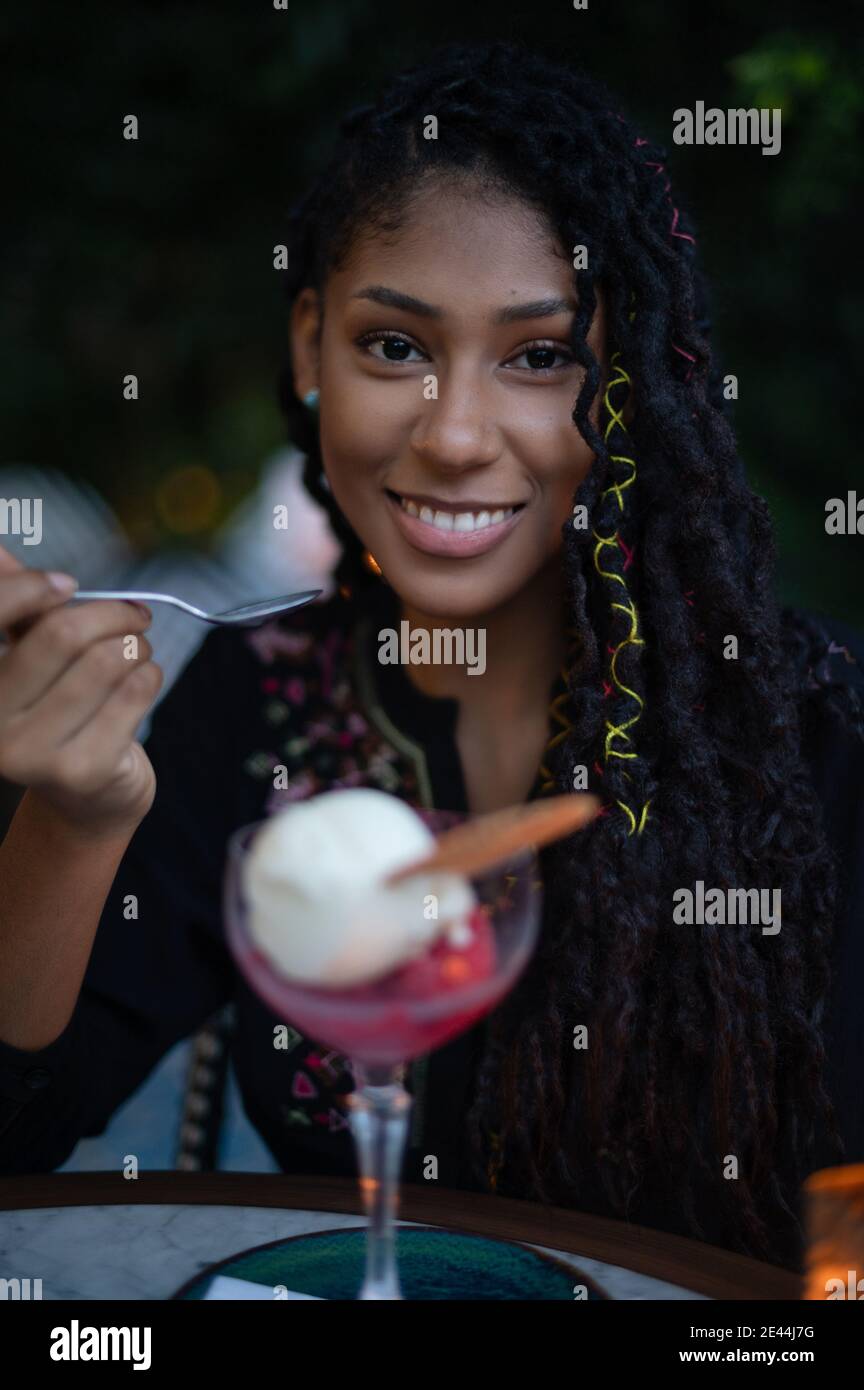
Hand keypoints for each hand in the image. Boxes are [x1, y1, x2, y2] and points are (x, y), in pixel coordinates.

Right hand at [0, 544, 162, 837]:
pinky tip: (144, 680)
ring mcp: (33, 754)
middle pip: (62, 635)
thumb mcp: (28, 657)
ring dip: (137, 645)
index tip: (66, 583)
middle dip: (111, 614)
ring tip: (139, 651)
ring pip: (105, 662)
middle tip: (135, 615)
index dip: (32, 587)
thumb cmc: (58, 711)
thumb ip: (16, 608)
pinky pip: (133, 694)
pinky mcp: (81, 771)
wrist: (86, 795)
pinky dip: (150, 675)